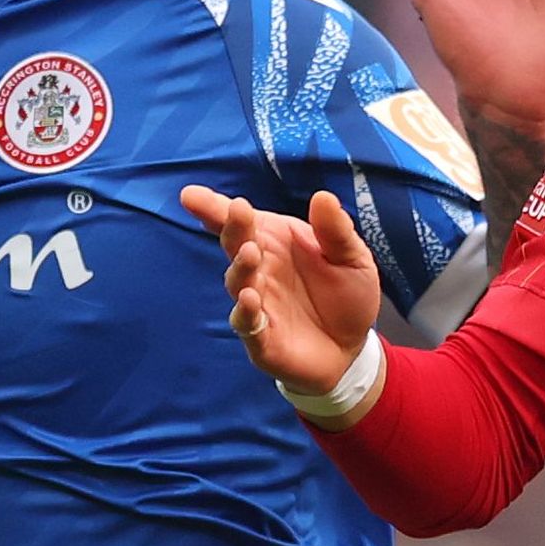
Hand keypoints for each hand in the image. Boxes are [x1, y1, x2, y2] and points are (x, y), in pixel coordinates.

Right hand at [180, 186, 385, 398]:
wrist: (351, 349)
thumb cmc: (345, 296)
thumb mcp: (353, 259)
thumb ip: (336, 231)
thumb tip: (323, 196)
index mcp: (275, 242)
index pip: (240, 222)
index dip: (214, 208)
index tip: (191, 196)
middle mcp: (259, 270)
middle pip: (235, 245)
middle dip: (232, 228)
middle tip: (237, 211)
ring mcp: (257, 305)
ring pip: (238, 283)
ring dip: (241, 267)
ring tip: (250, 253)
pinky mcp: (262, 340)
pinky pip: (248, 325)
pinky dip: (245, 313)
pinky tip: (250, 299)